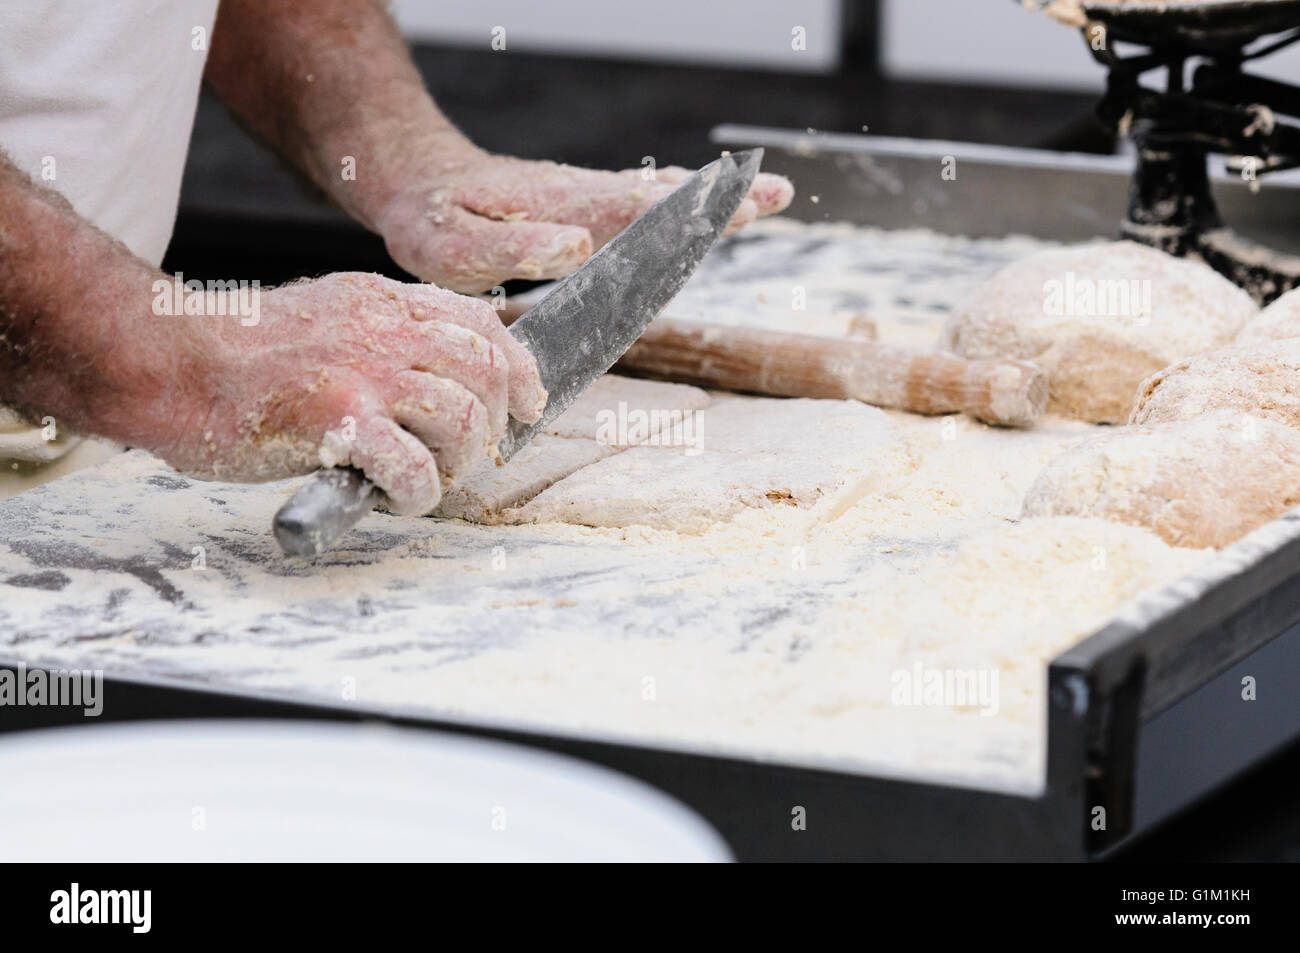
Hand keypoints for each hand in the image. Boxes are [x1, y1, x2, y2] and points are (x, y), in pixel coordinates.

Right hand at [156, 273, 543, 514]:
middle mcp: (382, 329)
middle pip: (485, 369)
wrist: (169, 363)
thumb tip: (442, 375)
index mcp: (382, 302)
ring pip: (462, 418)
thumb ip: (385, 337)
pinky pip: (414, 466)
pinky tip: (399, 497)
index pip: (480, 323)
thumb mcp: (329, 318)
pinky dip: (420, 493)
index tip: (528, 404)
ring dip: (461, 463)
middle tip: (473, 457)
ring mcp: (362, 373)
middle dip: (496, 423)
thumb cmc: (242, 355)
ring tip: (431, 479)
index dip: (518, 367)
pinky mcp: (337, 420)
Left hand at [376, 144, 794, 292]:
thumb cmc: (430, 218)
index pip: (634, 207)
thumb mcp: (454, 245)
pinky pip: (640, 204)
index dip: (685, 212)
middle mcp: (581, 196)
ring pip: (657, 196)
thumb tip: (580, 245)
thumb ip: (515, 246)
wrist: (414, 178)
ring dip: (710, 199)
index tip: (733, 207)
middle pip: (662, 196)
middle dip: (719, 199)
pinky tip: (705, 209)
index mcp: (559, 206)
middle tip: (777, 194)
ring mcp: (584, 198)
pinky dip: (681, 204)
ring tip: (765, 197)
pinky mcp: (581, 206)